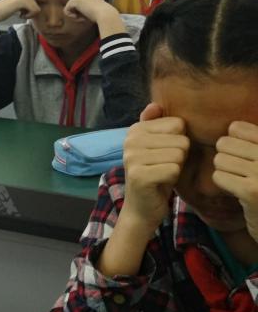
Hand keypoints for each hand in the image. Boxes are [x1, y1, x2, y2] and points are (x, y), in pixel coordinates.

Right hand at [0, 0, 40, 21]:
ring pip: (38, 8)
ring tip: (19, 12)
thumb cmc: (8, 9)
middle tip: (20, 10)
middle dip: (31, 10)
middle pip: (39, 4)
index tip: (22, 8)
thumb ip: (30, 0)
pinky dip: (28, 16)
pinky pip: (35, 11)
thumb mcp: (20, 2)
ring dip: (29, 14)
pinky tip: (19, 14)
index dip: (33, 7)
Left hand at [64, 0, 110, 22]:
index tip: (88, 15)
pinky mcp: (73, 1)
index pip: (78, 3)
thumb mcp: (95, 7)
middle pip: (72, 5)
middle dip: (77, 12)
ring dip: (75, 15)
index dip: (81, 11)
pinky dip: (72, 16)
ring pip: (69, 8)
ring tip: (83, 17)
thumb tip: (79, 11)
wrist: (104, 13)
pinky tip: (80, 17)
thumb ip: (87, 6)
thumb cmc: (102, 13)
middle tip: (85, 17)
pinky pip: (66, 11)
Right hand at [121, 103, 186, 232]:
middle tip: (164, 166)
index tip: (164, 153)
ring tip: (162, 173)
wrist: (142, 206)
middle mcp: (130, 140)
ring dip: (176, 167)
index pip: (178, 124)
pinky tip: (160, 182)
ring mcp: (132, 157)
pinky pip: (173, 169)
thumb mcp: (156, 146)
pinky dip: (173, 178)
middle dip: (179, 156)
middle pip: (180, 140)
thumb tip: (155, 104)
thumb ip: (155, 124)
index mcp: (135, 130)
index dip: (178, 141)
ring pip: (178, 154)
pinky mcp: (139, 175)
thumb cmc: (155, 173)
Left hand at [214, 121, 257, 242]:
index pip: (237, 128)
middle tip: (242, 173)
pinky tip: (239, 192)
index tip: (244, 158)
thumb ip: (253, 141)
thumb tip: (232, 127)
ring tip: (242, 181)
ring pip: (219, 160)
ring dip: (225, 172)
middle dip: (227, 158)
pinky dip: (224, 184)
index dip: (232, 143)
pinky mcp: (251, 192)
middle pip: (224, 143)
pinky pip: (219, 176)